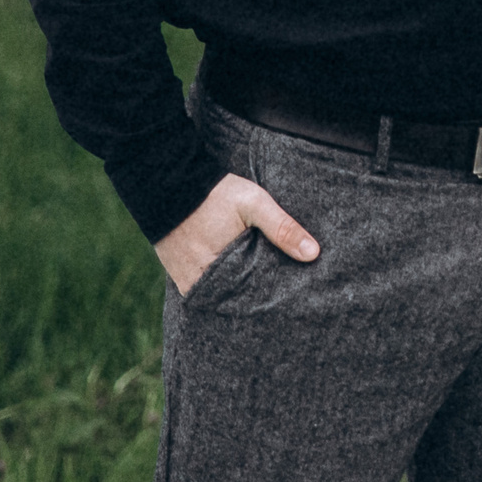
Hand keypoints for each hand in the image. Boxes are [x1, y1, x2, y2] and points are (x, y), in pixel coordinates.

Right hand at [154, 173, 318, 294]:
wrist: (168, 182)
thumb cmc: (213, 194)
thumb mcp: (253, 204)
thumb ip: (282, 228)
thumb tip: (313, 254)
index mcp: (221, 273)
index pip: (254, 299)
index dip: (272, 297)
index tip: (292, 297)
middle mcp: (202, 285)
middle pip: (238, 299)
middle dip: (257, 295)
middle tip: (283, 297)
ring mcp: (190, 283)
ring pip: (223, 294)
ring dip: (239, 289)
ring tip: (262, 285)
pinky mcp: (182, 276)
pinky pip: (208, 287)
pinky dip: (224, 282)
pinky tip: (240, 275)